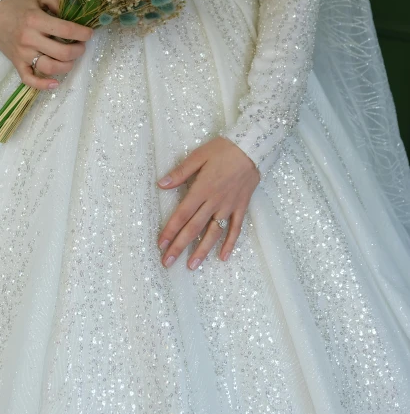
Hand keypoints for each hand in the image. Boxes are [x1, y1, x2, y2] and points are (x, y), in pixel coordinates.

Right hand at [0, 0, 93, 90]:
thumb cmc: (20, 5)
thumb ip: (58, 1)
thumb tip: (73, 15)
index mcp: (35, 20)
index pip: (66, 30)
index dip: (82, 33)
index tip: (89, 33)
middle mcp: (29, 39)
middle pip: (62, 52)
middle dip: (78, 50)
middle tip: (81, 45)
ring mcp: (23, 54)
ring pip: (50, 67)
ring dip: (67, 66)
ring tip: (71, 58)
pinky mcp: (17, 64)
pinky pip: (29, 80)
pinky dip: (43, 84)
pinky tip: (55, 83)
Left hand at [157, 136, 260, 268]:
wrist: (252, 148)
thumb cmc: (223, 150)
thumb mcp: (198, 155)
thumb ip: (180, 172)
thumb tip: (161, 184)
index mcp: (201, 189)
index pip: (182, 214)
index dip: (170, 230)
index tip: (160, 244)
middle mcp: (214, 202)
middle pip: (194, 228)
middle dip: (179, 246)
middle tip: (167, 262)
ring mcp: (228, 207)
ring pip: (213, 233)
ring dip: (202, 250)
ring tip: (192, 266)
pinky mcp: (241, 207)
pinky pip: (235, 229)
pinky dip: (229, 244)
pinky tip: (223, 257)